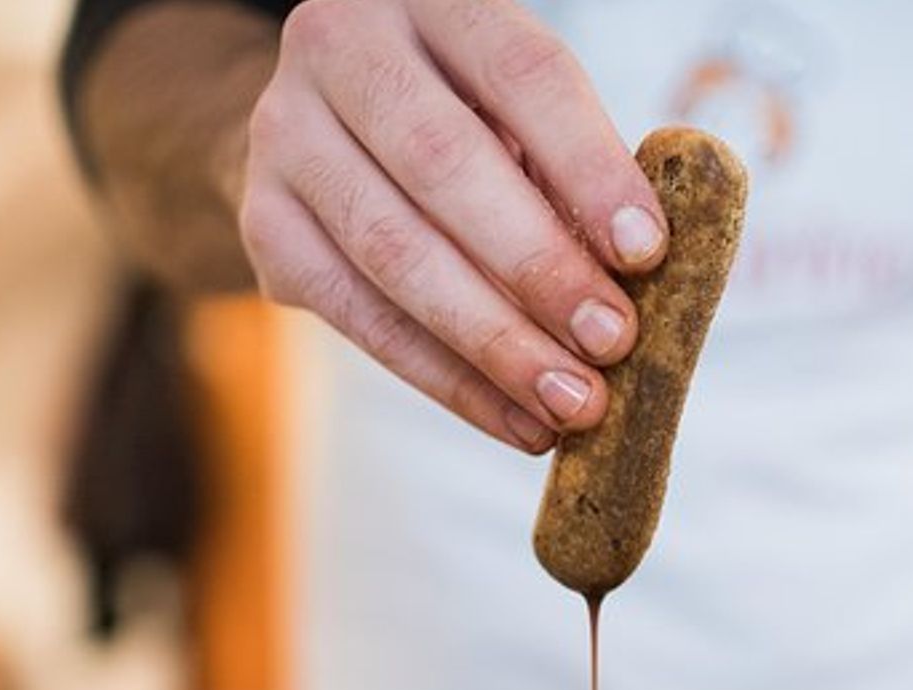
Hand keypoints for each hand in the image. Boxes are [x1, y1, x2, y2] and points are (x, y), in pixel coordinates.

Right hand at [236, 0, 667, 452]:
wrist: (325, 130)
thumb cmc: (465, 123)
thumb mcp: (519, 114)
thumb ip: (572, 175)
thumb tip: (644, 278)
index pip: (523, 73)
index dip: (590, 165)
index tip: (648, 251)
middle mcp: (341, 47)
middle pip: (446, 164)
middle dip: (539, 267)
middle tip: (612, 341)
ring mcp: (286, 136)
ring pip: (394, 251)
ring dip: (495, 342)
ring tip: (572, 402)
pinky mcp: (264, 224)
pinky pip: (360, 317)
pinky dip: (447, 379)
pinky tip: (514, 419)